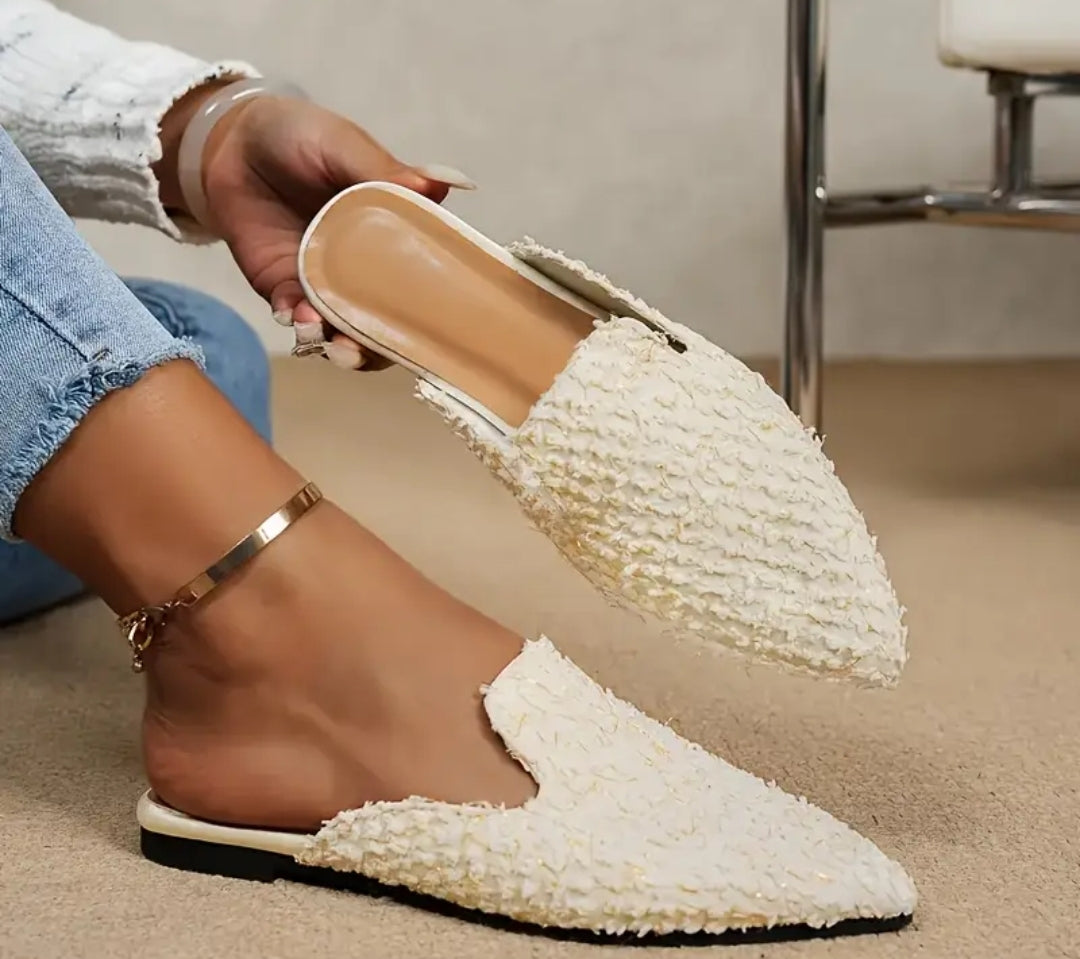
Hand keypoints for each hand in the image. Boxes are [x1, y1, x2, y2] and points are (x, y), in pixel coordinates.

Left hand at [157, 85, 473, 368]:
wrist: (229, 141)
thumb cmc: (297, 134)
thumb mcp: (343, 145)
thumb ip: (385, 171)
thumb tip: (440, 187)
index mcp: (395, 233)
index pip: (426, 281)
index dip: (432, 309)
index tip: (433, 325)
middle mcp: (367, 268)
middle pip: (390, 323)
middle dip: (383, 345)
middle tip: (367, 346)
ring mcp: (327, 284)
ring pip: (345, 331)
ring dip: (341, 343)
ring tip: (328, 335)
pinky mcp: (286, 290)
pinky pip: (299, 320)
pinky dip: (300, 325)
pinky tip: (295, 315)